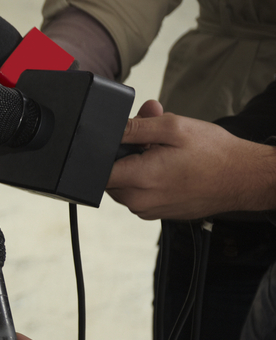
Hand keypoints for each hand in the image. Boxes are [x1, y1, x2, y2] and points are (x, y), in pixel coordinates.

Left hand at [106, 99, 275, 219]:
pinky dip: (146, 179)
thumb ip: (137, 126)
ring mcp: (146, 210)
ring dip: (135, 168)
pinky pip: (137, 193)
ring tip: (162, 156)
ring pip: (123, 184)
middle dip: (124, 156)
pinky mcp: (154, 213)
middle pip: (108, 175)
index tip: (124, 142)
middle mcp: (138, 201)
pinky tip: (167, 169)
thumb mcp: (173, 127)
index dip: (105, 151)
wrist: (243, 178)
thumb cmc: (214, 154)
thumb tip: (112, 126)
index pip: (96, 169)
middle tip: (151, 145)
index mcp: (139, 179)